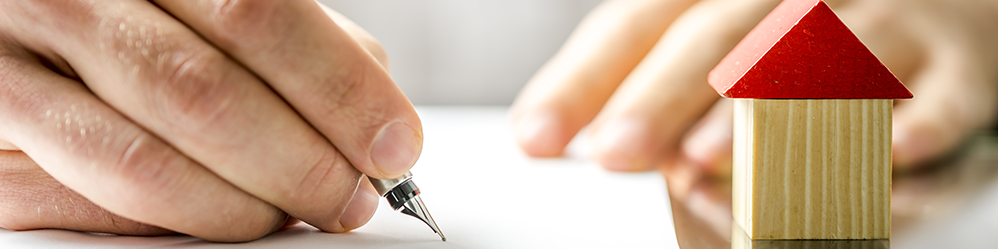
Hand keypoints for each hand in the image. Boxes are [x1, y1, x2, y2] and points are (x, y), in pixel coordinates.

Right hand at [0, 0, 421, 241]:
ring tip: (291, 212)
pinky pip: (88, 201)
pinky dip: (177, 222)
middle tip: (350, 195)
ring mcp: (10, 66)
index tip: (393, 144)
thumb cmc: (136, 12)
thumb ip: (294, 41)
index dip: (338, 88)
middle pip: (204, 93)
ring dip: (243, 206)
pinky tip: (224, 217)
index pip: (256, 13)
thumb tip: (374, 116)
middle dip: (301, 162)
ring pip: (144, 162)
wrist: (27, 15)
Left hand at [510, 0, 997, 172]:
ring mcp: (885, 16)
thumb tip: (600, 138)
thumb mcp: (737, 44)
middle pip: (715, 32)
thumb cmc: (820, 41)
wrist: (949, 15)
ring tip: (702, 159)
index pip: (640, 21)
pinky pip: (936, 96)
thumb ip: (672, 87)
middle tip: (611, 151)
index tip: (537, 137)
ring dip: (758, 108)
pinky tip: (881, 153)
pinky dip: (907, 126)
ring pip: (816, 53)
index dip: (584, 79)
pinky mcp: (963, 63)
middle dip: (656, 95)